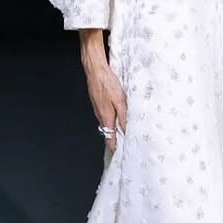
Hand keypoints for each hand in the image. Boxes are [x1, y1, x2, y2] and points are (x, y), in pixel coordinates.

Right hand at [79, 30, 127, 149]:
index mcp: (106, 117)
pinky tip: (117, 115)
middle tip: (124, 144)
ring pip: (106, 122)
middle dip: (115, 138)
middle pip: (108, 131)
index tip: (119, 153)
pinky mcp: (98, 102)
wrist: (95, 69)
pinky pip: (105, 114)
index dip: (114, 146)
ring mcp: (98, 108)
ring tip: (123, 132)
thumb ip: (124, 116)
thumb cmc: (107, 83)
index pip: (109, 138)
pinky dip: (111, 118)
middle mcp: (100, 115)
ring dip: (114, 128)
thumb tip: (127, 130)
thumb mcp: (120, 101)